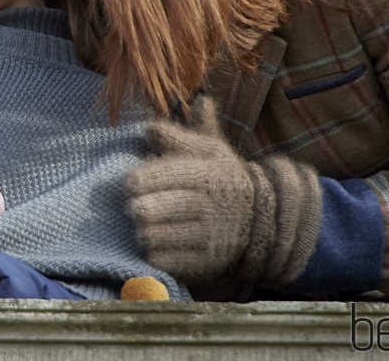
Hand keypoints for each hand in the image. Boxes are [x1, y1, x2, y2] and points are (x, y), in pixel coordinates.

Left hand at [126, 95, 321, 288]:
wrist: (259, 217)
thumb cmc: (219, 176)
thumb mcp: (208, 151)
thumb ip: (178, 138)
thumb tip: (148, 127)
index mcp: (211, 173)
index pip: (172, 174)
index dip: (145, 178)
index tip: (130, 182)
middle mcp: (214, 206)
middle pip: (160, 207)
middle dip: (139, 207)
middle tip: (133, 207)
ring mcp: (212, 237)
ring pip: (158, 235)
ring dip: (144, 231)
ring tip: (142, 226)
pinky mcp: (208, 262)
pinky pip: (168, 261)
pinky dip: (155, 253)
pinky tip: (153, 245)